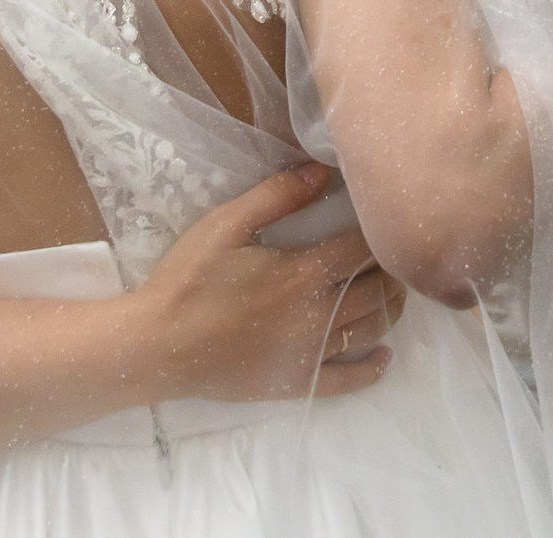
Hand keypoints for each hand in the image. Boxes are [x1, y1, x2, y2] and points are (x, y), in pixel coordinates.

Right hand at [137, 163, 404, 403]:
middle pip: (376, 290)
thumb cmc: (189, 279)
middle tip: (393, 258)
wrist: (158, 344)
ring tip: (393, 294)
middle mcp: (316, 314)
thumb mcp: (225, 224)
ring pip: (370, 330)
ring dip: (391, 310)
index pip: (362, 249)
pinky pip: (347, 380)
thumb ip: (276, 195)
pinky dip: (372, 369)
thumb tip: (322, 171)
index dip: (378, 235)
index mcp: (302, 272)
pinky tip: (383, 356)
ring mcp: (309, 353)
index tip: (384, 225)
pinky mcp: (297, 383)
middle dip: (392, 271)